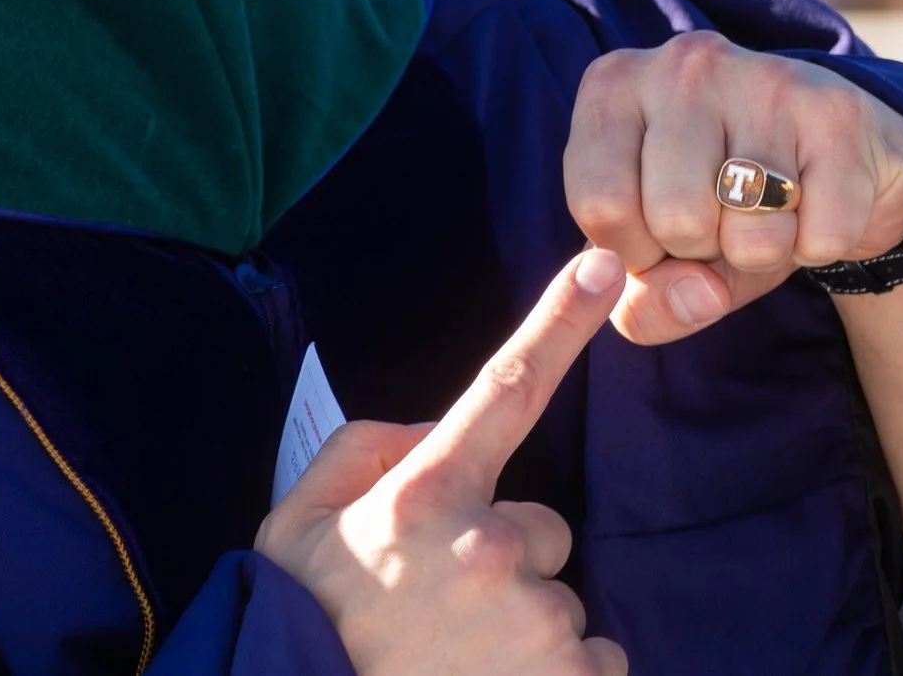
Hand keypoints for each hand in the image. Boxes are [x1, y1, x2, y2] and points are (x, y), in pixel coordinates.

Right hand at [254, 248, 628, 675]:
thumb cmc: (310, 624)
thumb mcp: (297, 523)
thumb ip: (362, 451)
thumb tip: (435, 432)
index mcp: (428, 494)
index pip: (506, 388)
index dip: (561, 319)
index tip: (604, 266)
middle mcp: (492, 547)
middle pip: (541, 530)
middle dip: (505, 561)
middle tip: (439, 609)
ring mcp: (536, 620)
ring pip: (558, 600)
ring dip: (520, 625)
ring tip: (456, 661)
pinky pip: (596, 660)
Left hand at [565, 30, 902, 344]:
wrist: (839, 158)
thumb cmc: (721, 206)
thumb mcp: (660, 257)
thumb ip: (644, 303)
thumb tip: (696, 296)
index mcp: (614, 86)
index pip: (599, 203)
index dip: (632, 252)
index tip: (655, 233)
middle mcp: (682, 65)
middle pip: (674, 217)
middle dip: (700, 250)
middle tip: (721, 217)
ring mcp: (764, 78)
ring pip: (750, 232)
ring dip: (761, 251)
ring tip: (765, 210)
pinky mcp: (836, 111)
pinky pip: (821, 236)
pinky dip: (818, 246)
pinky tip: (815, 201)